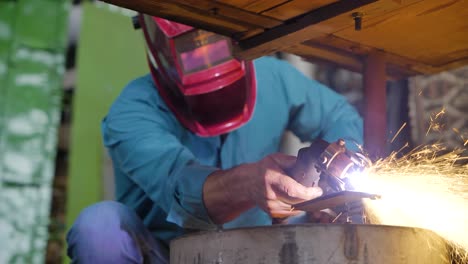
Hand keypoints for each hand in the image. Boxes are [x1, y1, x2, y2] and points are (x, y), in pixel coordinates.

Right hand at [203, 153, 322, 223]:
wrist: (247, 183)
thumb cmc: (263, 169)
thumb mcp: (276, 159)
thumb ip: (293, 162)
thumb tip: (309, 166)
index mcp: (272, 179)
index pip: (293, 190)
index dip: (308, 193)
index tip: (318, 191)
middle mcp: (270, 195)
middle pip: (297, 201)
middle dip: (310, 197)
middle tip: (316, 191)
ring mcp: (271, 206)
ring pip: (297, 208)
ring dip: (304, 202)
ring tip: (303, 192)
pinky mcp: (272, 213)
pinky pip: (292, 212)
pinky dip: (297, 206)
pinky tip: (295, 198)